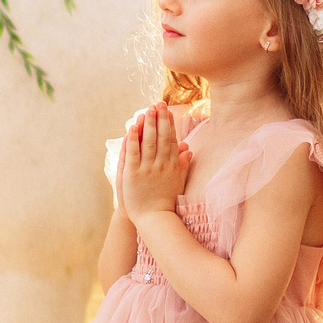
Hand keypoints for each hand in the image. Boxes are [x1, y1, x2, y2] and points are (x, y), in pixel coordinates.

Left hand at [119, 105, 192, 219]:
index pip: (171, 140)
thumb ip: (183, 165)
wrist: (154, 219)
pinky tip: (134, 127)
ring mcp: (147, 169)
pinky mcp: (134, 174)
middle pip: (161, 137)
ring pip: (149, 142)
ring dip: (148, 124)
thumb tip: (189, 150)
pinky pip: (134, 153)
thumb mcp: (178, 182)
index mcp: (172, 165)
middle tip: (158, 103)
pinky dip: (134, 139)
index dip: (169, 124)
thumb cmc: (166, 202)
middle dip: (160, 119)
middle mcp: (161, 165)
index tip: (168, 111)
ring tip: (148, 110)